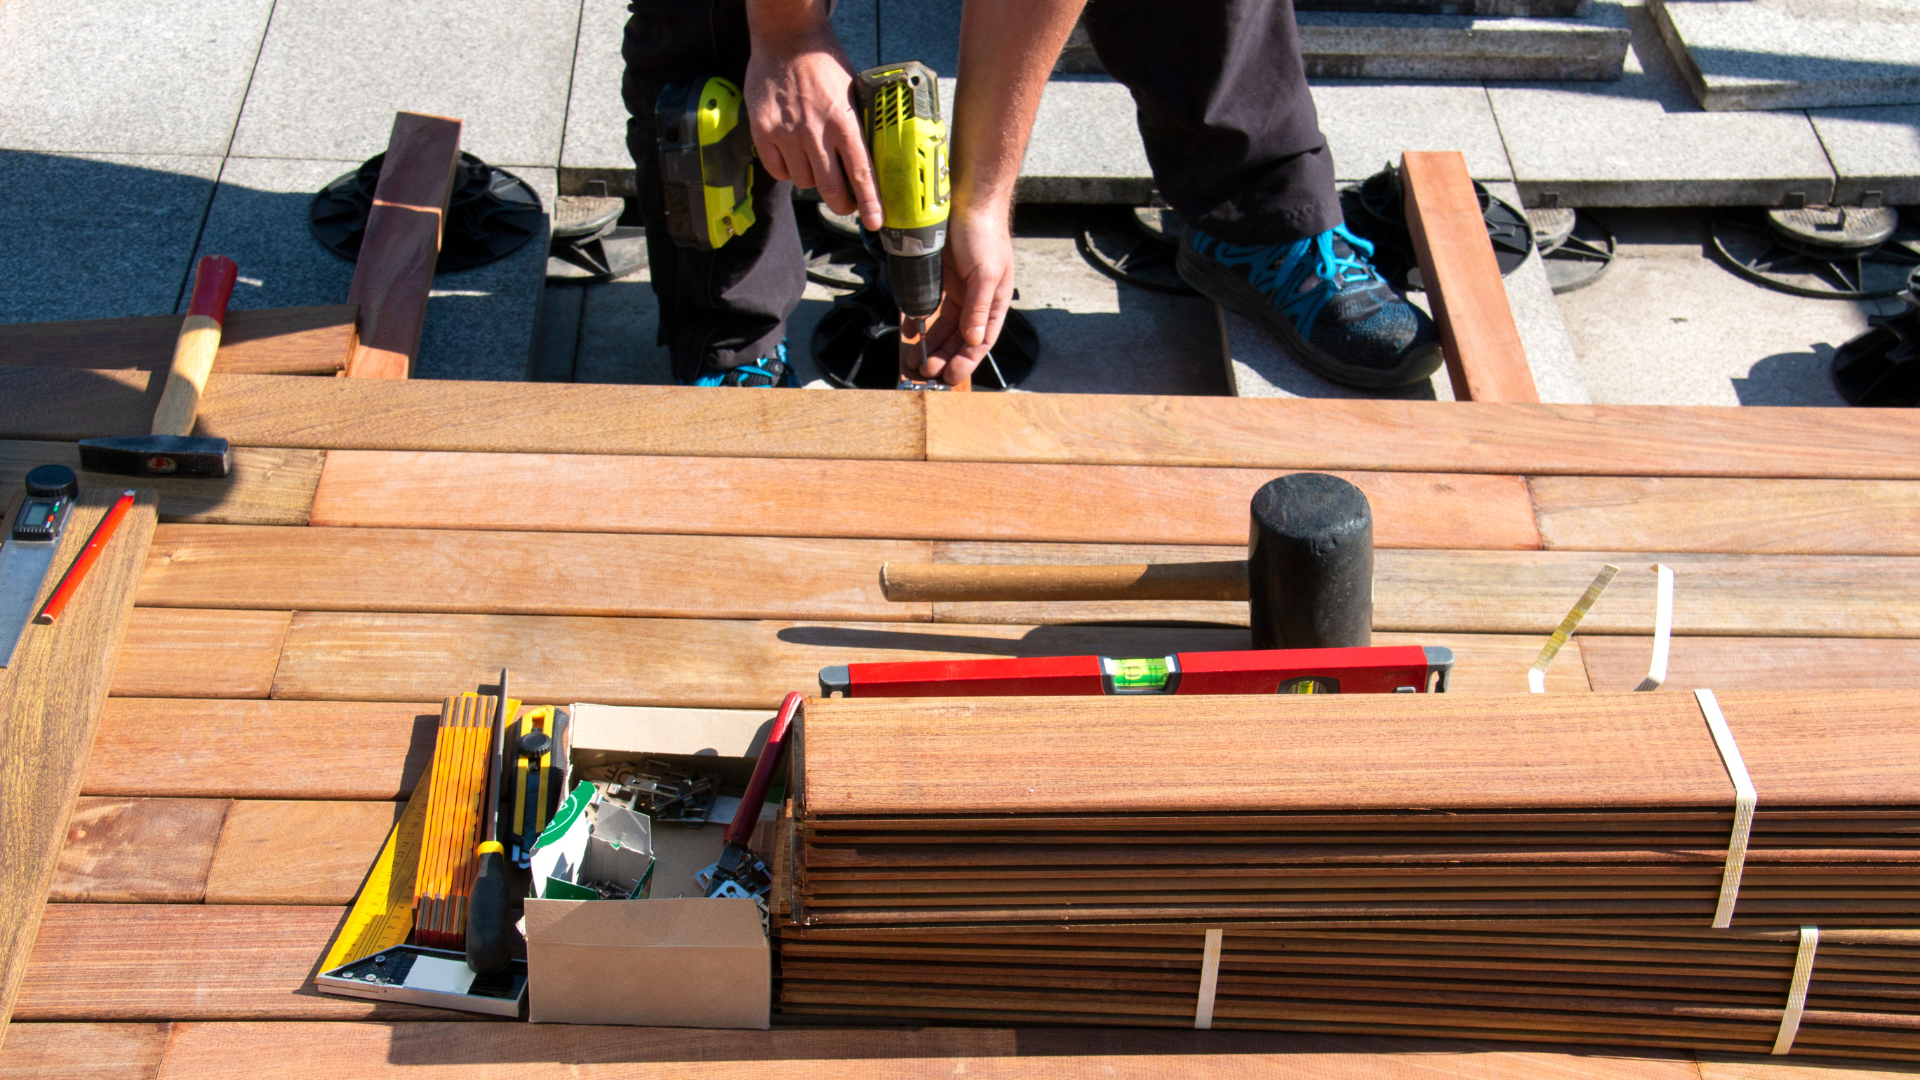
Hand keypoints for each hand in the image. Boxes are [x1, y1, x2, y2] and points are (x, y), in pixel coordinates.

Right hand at [742, 31, 882, 229]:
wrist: (786, 39)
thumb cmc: (824, 65)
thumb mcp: (852, 93)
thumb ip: (857, 129)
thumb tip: (869, 165)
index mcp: (844, 121)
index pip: (861, 173)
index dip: (869, 203)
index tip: (875, 222)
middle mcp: (816, 132)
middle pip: (831, 189)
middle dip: (842, 204)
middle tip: (846, 203)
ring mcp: (787, 133)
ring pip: (803, 182)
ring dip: (812, 179)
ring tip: (815, 160)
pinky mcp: (763, 132)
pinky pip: (778, 171)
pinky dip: (787, 170)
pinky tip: (792, 155)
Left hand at [919, 201, 1015, 385]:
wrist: (968, 202)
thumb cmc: (984, 235)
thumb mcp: (984, 274)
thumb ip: (978, 309)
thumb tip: (974, 340)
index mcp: (994, 303)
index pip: (981, 342)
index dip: (966, 361)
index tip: (949, 377)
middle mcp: (977, 302)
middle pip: (960, 340)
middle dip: (944, 358)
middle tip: (925, 372)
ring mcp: (959, 293)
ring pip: (944, 328)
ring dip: (932, 346)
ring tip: (916, 361)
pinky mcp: (942, 282)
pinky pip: (931, 310)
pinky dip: (923, 325)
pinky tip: (912, 335)